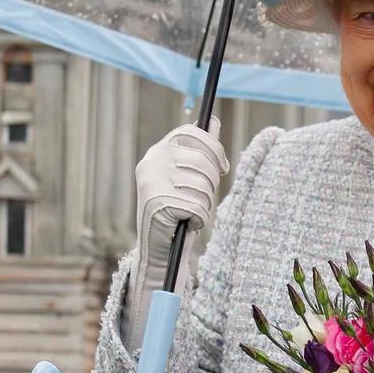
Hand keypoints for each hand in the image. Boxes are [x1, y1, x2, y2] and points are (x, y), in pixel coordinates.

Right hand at [120, 117, 229, 352]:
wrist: (156, 250)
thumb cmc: (176, 212)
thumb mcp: (187, 178)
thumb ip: (199, 151)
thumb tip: (214, 122)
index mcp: (157, 152)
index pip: (193, 133)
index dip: (213, 148)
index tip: (222, 167)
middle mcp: (152, 162)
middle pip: (204, 161)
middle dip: (211, 184)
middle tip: (201, 200)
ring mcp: (153, 183)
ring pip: (203, 186)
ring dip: (205, 205)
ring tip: (190, 213)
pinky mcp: (158, 204)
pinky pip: (198, 207)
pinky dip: (199, 220)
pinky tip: (186, 224)